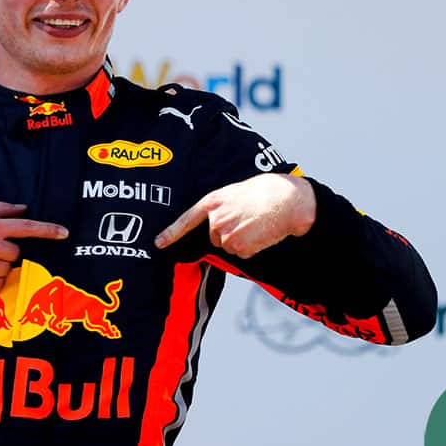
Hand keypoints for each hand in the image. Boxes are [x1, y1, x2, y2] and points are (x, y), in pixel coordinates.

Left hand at [154, 174, 315, 258]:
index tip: (158, 244)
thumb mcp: (235, 193)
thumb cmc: (264, 192)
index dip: (171, 233)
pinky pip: (242, 253)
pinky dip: (252, 247)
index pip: (187, 220)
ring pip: (228, 246)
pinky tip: (261, 232)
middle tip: (247, 219)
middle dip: (229, 232)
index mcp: (213, 202)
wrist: (286, 199)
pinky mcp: (239, 247)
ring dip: (241, 240)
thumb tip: (216, 223)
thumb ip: (221, 207)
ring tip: (255, 224)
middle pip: (214, 237)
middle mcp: (215, 219)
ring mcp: (226, 234)